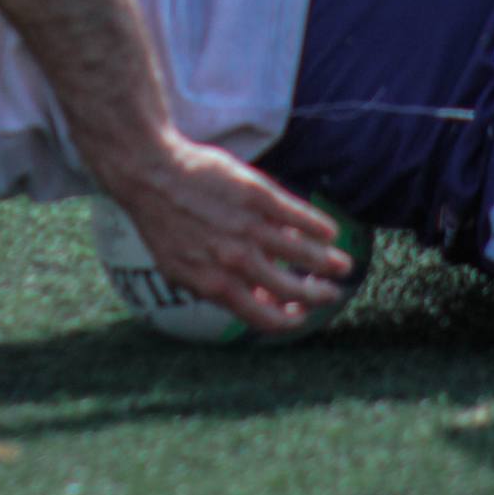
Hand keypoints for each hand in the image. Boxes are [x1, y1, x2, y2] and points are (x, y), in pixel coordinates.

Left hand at [112, 134, 353, 334]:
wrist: (152, 173)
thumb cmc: (164, 222)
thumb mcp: (181, 269)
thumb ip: (218, 290)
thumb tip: (258, 302)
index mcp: (216, 285)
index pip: (267, 319)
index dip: (292, 321)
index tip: (304, 313)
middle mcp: (236, 262)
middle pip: (294, 290)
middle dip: (320, 295)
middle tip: (332, 290)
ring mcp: (250, 228)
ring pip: (305, 255)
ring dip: (329, 262)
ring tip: (341, 262)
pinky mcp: (259, 196)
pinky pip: (301, 218)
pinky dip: (320, 227)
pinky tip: (330, 230)